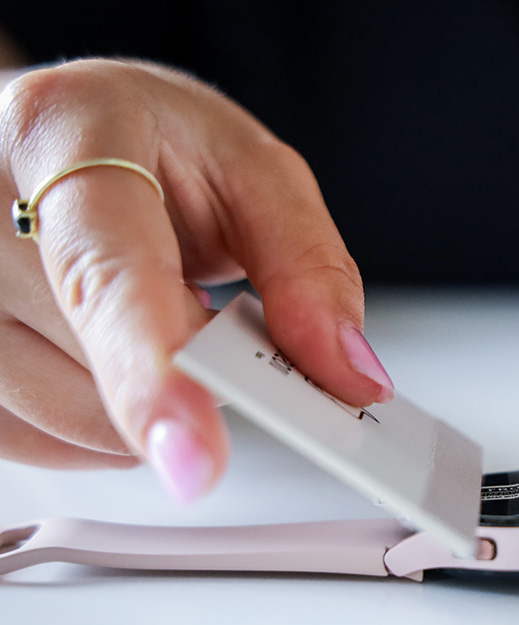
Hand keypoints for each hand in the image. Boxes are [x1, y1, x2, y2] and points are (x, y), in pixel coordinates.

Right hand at [0, 59, 392, 499]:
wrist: (66, 133)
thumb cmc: (153, 145)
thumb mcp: (256, 175)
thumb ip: (309, 271)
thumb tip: (347, 372)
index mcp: (69, 134)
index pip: (106, 273)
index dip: (153, 375)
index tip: (195, 459)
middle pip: (98, 364)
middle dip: (189, 364)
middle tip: (205, 307)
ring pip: (67, 418)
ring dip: (147, 397)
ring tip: (151, 310)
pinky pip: (32, 439)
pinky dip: (97, 420)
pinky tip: (107, 351)